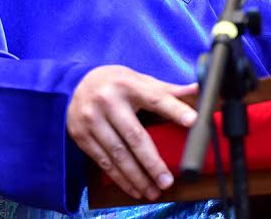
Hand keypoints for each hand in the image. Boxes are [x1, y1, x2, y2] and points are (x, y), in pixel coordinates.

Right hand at [66, 65, 196, 201]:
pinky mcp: (81, 136)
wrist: (73, 85)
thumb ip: (166, 90)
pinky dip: (120, 178)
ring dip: (136, 176)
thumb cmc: (115, 83)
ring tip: (153, 190)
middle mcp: (108, 102)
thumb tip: (197, 90)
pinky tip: (133, 188)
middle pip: (134, 135)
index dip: (175, 110)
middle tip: (167, 180)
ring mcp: (92, 120)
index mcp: (128, 84)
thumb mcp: (139, 80)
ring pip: (117, 154)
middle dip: (152, 161)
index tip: (193, 120)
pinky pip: (103, 161)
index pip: (156, 98)